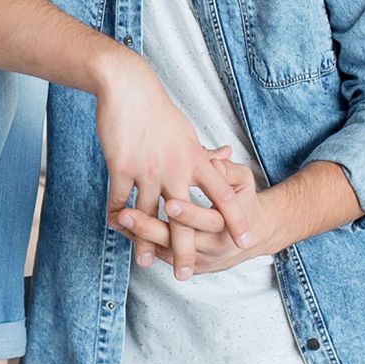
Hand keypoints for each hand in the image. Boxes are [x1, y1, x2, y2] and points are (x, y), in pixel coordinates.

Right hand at [93, 55, 253, 261]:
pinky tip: (116, 227)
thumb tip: (227, 156)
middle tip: (189, 276)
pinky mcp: (122, 166)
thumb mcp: (187, 131)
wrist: (128, 87)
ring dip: (146, 243)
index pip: (223, 194)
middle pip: (185, 217)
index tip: (247, 240)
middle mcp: (175, 168)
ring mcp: (148, 169)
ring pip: (148, 215)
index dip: (235, 218)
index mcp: (195, 158)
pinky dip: (117, 216)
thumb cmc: (158, 110)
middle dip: (186, 249)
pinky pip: (120, 199)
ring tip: (149, 264)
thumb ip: (204, 152)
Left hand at [109, 155, 278, 278]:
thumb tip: (215, 157)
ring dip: (137, 235)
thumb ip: (226, 170)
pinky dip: (138, 239)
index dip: (189, 213)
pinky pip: (157, 251)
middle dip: (150, 229)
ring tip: (115, 218)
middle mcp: (211, 246)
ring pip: (162, 249)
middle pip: (177, 240)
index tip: (169, 203)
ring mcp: (197, 258)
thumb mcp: (242, 182)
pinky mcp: (185, 262)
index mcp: (228, 226)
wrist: (254, 235)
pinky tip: (118, 224)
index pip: (207, 221)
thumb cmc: (244, 200)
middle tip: (125, 215)